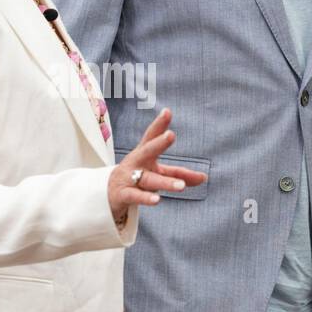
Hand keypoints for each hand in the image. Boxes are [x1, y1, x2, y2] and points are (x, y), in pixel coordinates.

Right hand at [108, 108, 207, 223]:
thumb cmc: (136, 177)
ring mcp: (128, 177)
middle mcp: (136, 162)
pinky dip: (146, 198)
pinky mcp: (123, 194)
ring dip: (166, 182)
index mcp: (144, 153)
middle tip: (171, 135)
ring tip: (181, 186)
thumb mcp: (158, 173)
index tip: (167, 112)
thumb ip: (179, 174)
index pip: (151, 136)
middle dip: (158, 143)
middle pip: (147, 151)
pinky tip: (157, 200)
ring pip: (149, 179)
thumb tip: (204, 177)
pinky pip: (135, 196)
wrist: (107, 194)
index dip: (159, 124)